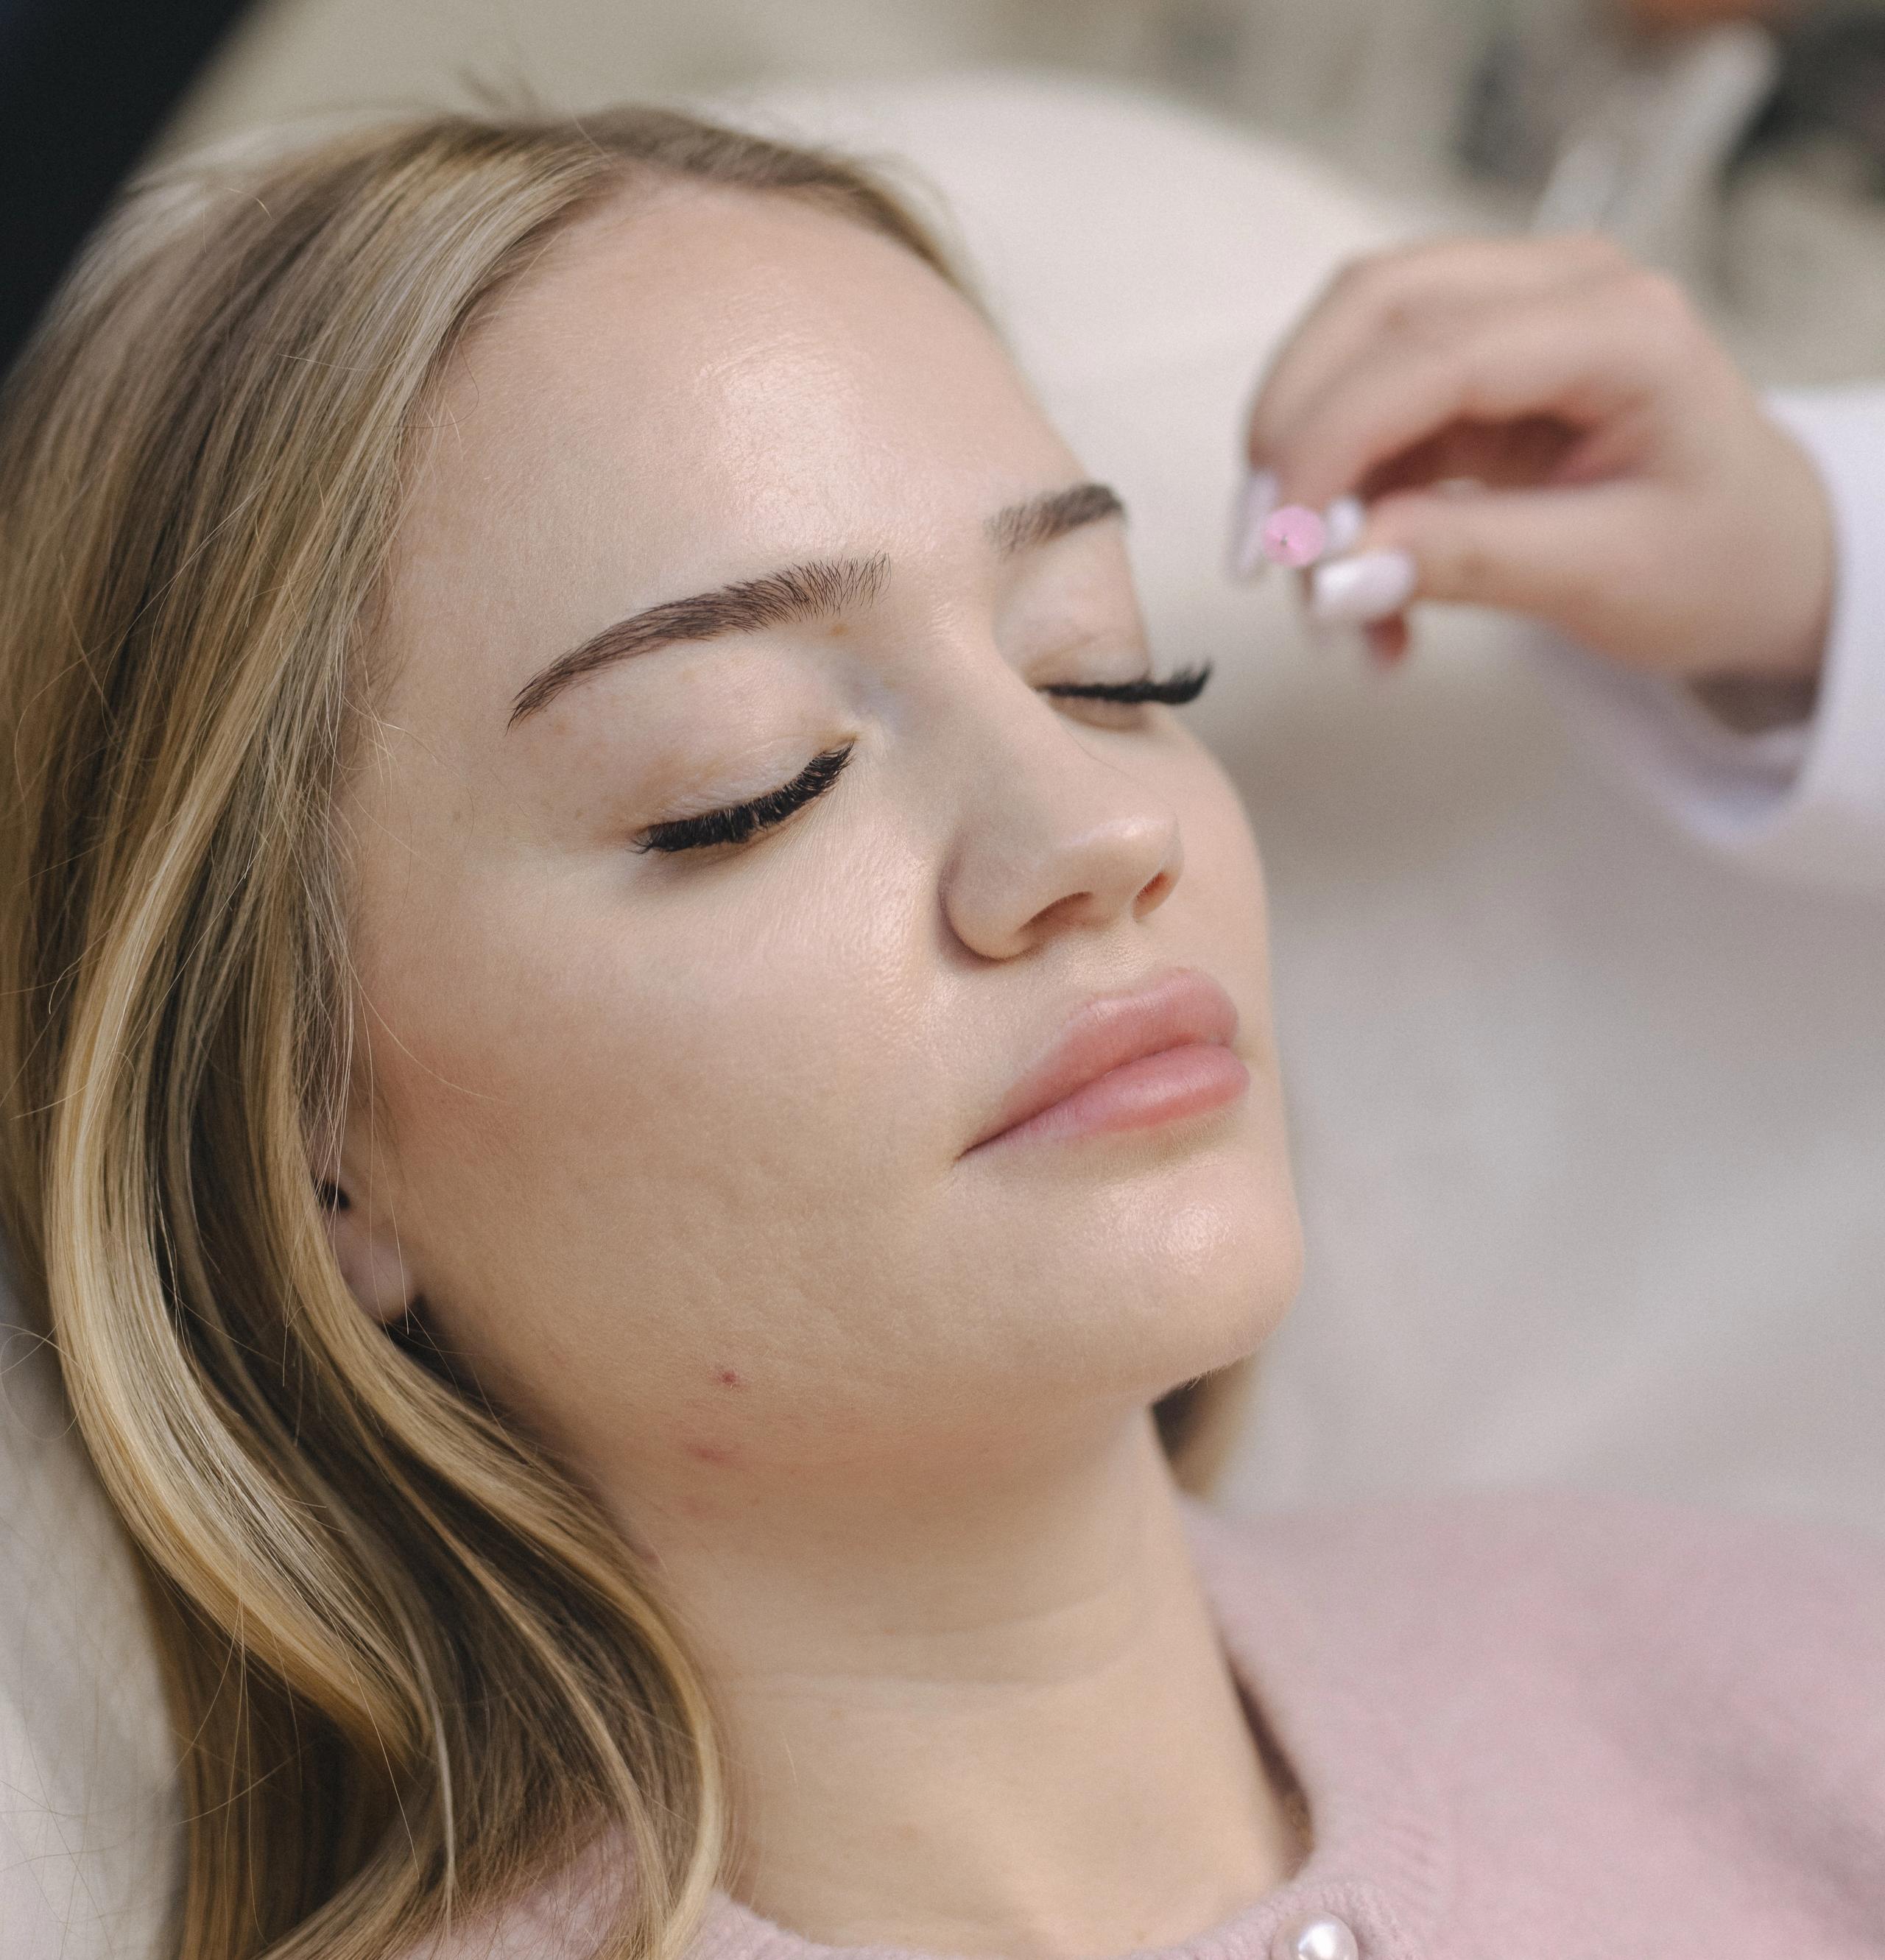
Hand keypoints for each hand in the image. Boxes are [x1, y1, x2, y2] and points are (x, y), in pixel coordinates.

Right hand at [1233, 233, 1834, 686]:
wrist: (1760, 558)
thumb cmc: (1713, 560)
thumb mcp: (1604, 578)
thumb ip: (1466, 563)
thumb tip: (1331, 577)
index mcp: (1621, 327)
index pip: (1433, 352)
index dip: (1332, 440)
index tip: (1276, 544)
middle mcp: (1560, 288)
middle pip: (1369, 309)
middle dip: (1291, 432)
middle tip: (1256, 557)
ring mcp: (1510, 314)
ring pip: (1348, 352)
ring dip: (1305, 473)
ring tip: (1324, 602)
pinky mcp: (1470, 364)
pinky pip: (1365, 413)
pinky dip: (1339, 502)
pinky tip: (1361, 594)